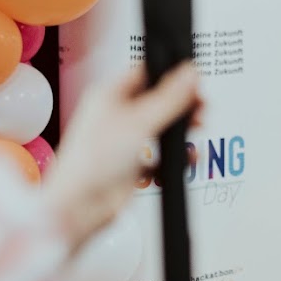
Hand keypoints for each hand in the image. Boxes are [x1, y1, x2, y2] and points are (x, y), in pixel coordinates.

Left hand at [43, 62, 200, 252]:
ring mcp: (124, 141)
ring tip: (199, 128)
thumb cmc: (94, 161)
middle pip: (157, 100)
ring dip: (181, 129)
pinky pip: (160, 156)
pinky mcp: (131, 166)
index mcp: (110, 96)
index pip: (145, 73)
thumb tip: (190, 73)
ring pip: (160, 127)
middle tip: (201, 106)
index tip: (194, 79)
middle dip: (182, 103)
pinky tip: (188, 157)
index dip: (171, 74)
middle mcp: (116, 116)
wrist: (79, 207)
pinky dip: (176, 157)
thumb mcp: (140, 121)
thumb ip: (169, 98)